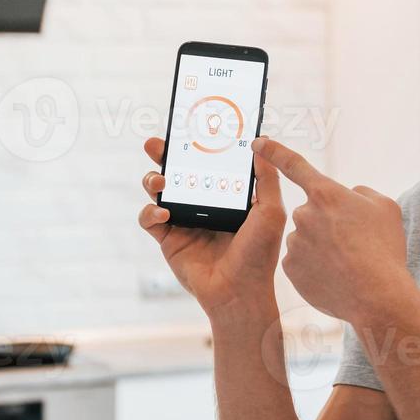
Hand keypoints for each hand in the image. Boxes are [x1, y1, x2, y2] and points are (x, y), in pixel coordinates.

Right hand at [137, 137, 286, 317]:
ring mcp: (183, 222)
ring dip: (152, 180)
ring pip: (158, 192)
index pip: (206, 163)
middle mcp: (202, 205)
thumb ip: (266, 178)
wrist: (240, 293)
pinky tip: (162, 213)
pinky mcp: (169, 240)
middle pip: (177, 172)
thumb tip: (261, 143)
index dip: (196, 146)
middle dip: (164, 155)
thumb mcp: (270, 211)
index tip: (188, 127)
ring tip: (160, 181)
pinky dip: (149, 213)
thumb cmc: (259, 254)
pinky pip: (149, 220)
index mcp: (225, 195)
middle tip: (156, 144)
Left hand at [250, 136, 412, 324]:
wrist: (376, 296)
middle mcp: (304, 214)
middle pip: (311, 213)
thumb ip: (361, 194)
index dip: (274, 151)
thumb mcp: (385, 208)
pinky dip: (314, 268)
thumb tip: (349, 195)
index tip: (258, 142)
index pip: (294, 165)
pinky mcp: (289, 268)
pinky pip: (300, 261)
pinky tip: (333, 277)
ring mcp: (294, 242)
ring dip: (321, 247)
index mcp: (326, 194)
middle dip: (327, 224)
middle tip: (352, 243)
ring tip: (346, 264)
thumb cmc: (384, 250)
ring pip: (304, 239)